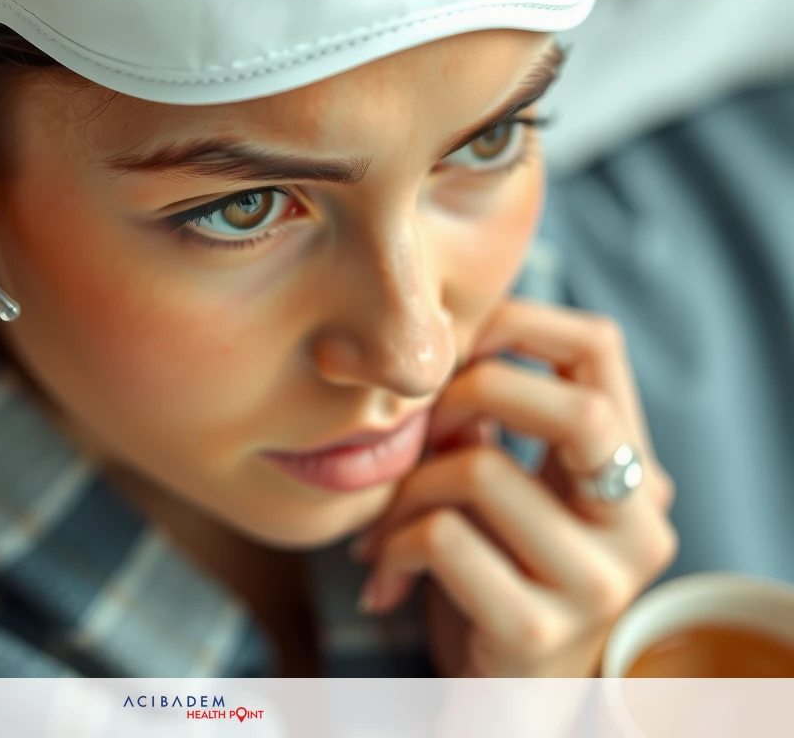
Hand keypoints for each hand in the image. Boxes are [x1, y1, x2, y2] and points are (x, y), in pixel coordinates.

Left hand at [355, 300, 676, 676]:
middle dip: (466, 394)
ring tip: (380, 526)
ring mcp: (596, 584)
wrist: (502, 698)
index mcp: (634, 473)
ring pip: (480, 470)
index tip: (451, 342)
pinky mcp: (536, 631)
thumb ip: (493, 425)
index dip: (519, 321)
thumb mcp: (509, 493)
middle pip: (572, 407)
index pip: (602, 349)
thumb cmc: (498, 574)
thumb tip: (440, 348)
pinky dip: (395, 543)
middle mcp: (638, 527)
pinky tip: (382, 573)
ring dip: (406, 489)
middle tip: (416, 430)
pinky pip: (443, 539)